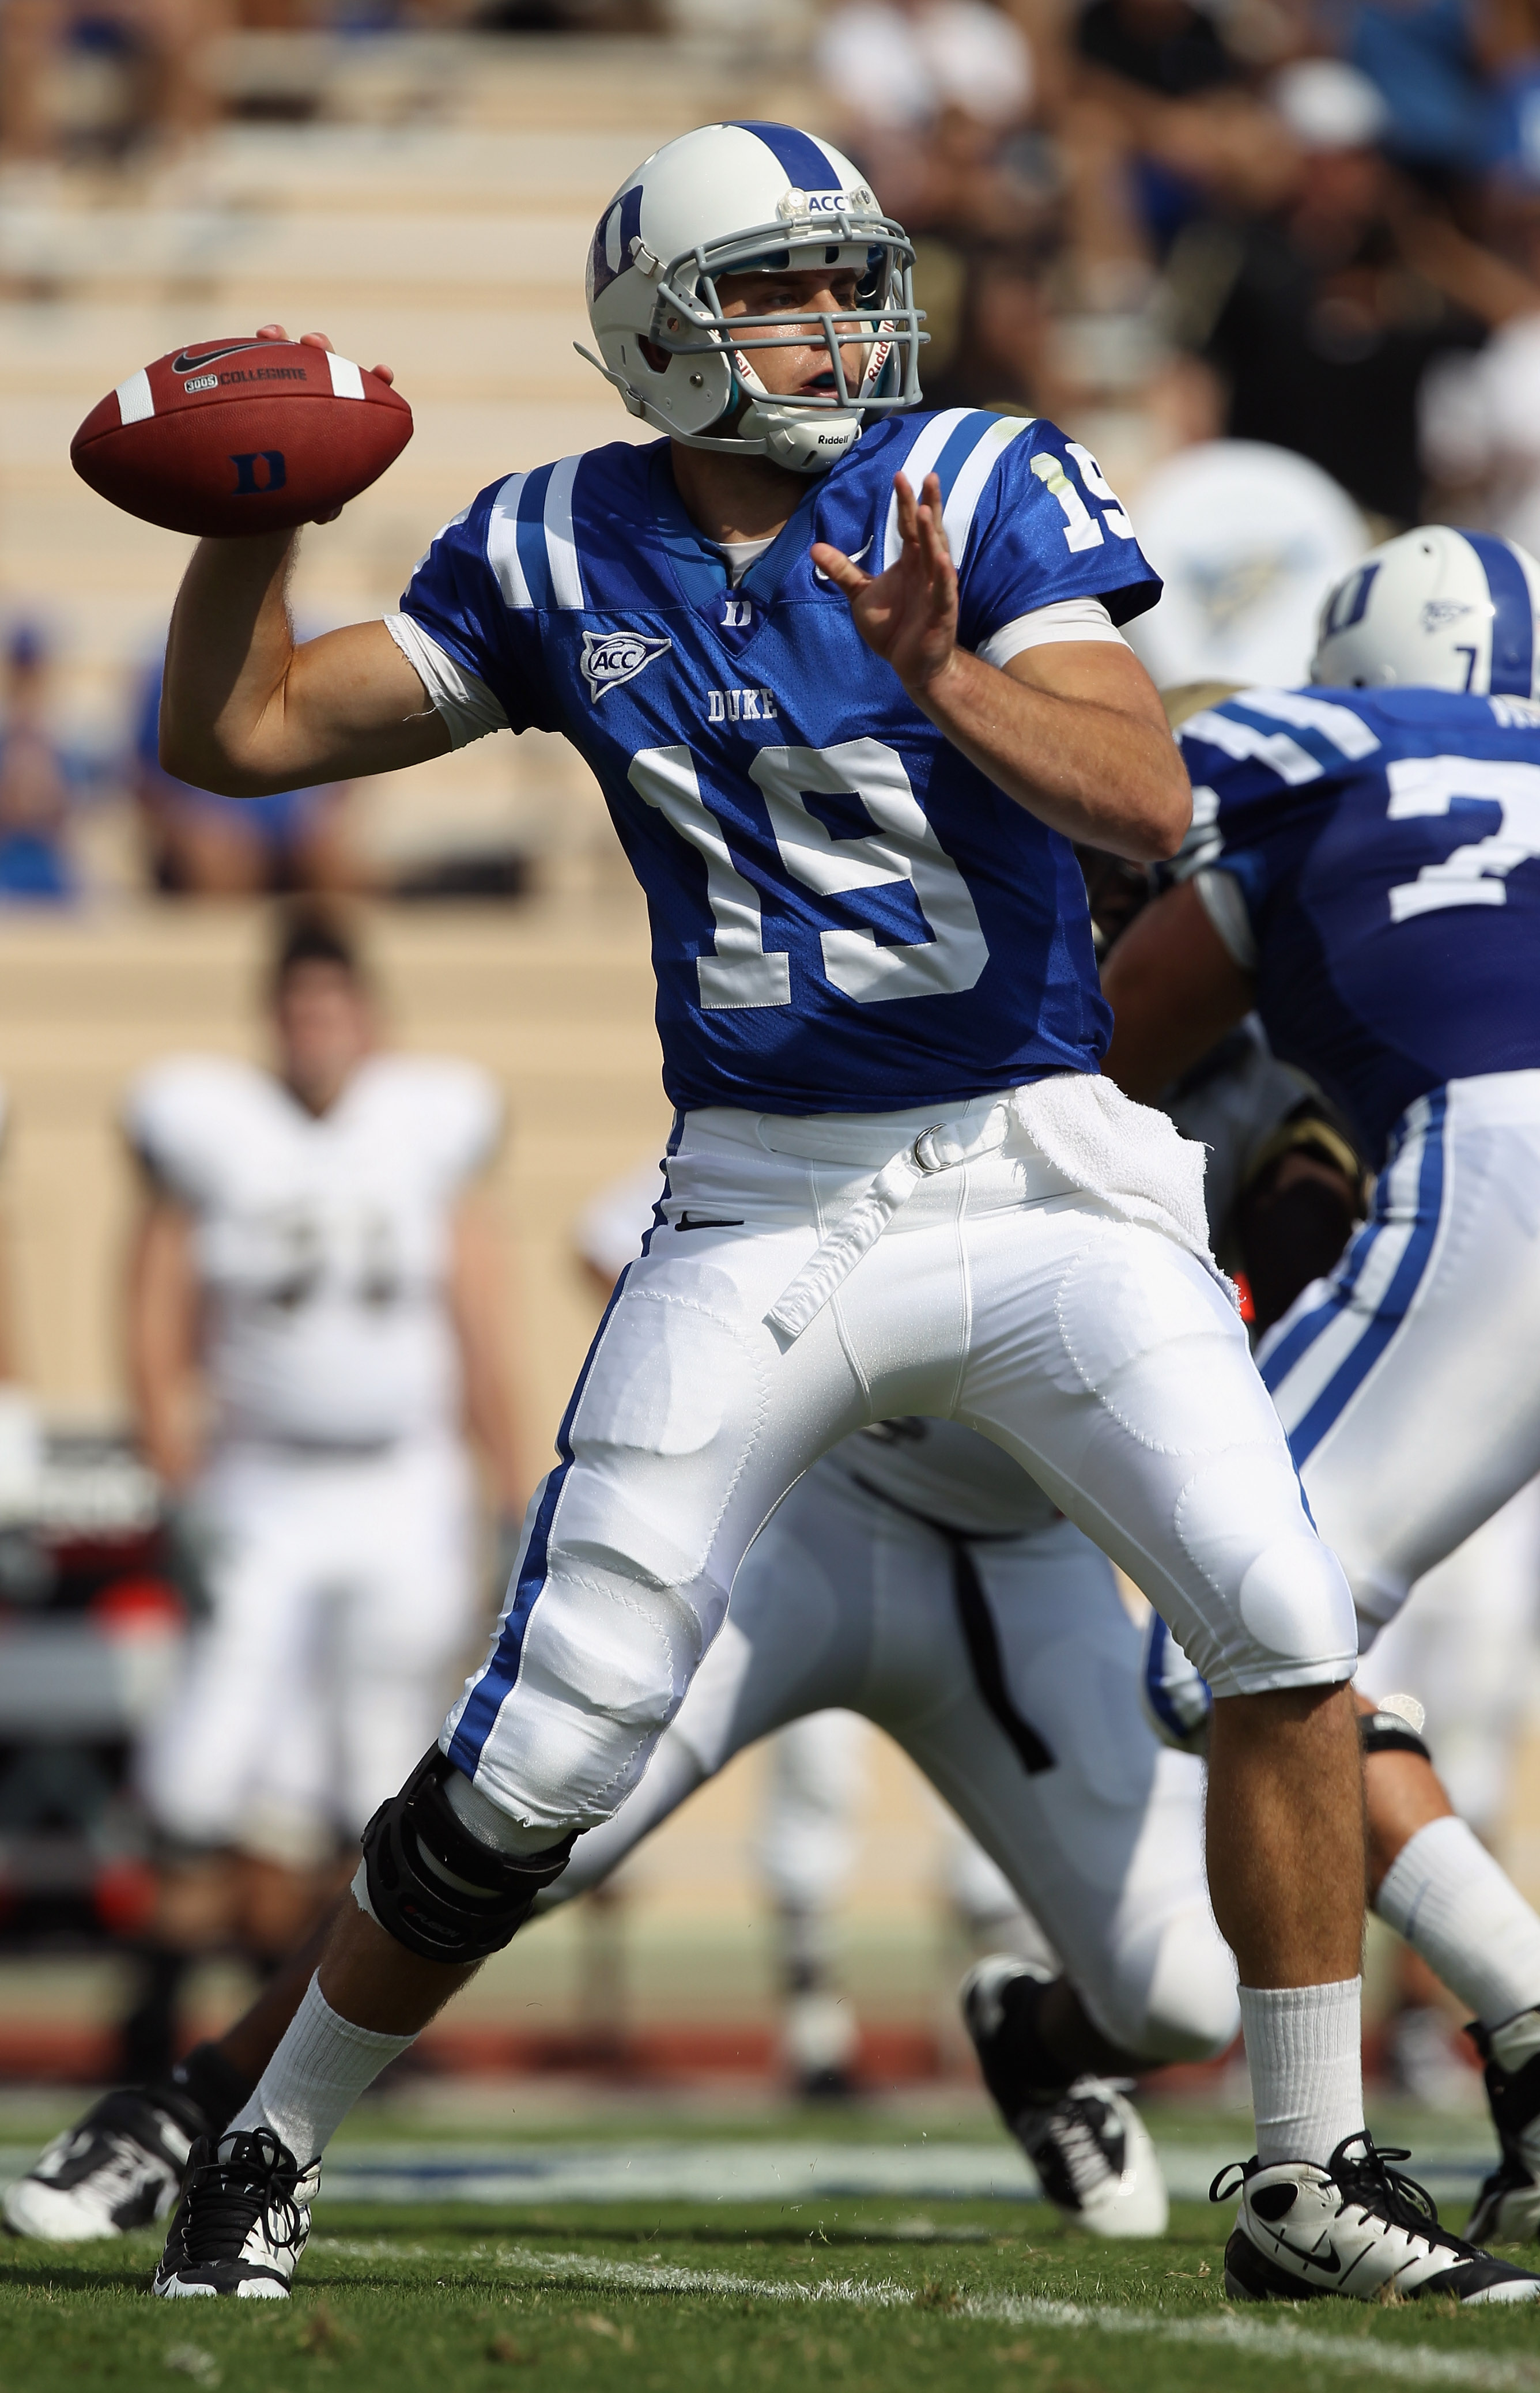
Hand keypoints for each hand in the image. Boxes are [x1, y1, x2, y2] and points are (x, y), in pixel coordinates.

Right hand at [255, 324, 395, 525]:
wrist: (267, 485)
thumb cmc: (302, 490)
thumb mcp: (317, 499)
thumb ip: (325, 505)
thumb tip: (325, 515)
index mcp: (342, 417)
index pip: (364, 393)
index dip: (376, 381)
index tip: (383, 372)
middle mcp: (317, 394)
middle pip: (325, 363)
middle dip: (323, 350)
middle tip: (312, 344)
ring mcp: (285, 385)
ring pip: (286, 356)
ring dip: (281, 341)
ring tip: (270, 334)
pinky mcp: (255, 383)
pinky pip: (249, 364)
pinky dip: (245, 355)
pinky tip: (232, 348)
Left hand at [811, 470, 957, 698]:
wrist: (910, 664)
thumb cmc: (892, 627)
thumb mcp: (861, 595)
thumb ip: (842, 570)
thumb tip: (815, 548)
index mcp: (911, 561)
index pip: (909, 526)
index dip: (906, 502)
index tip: (900, 476)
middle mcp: (927, 570)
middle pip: (929, 532)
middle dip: (928, 505)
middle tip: (928, 476)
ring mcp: (937, 590)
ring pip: (937, 556)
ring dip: (932, 534)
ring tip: (926, 510)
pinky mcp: (942, 612)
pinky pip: (943, 591)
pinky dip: (942, 576)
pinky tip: (940, 558)